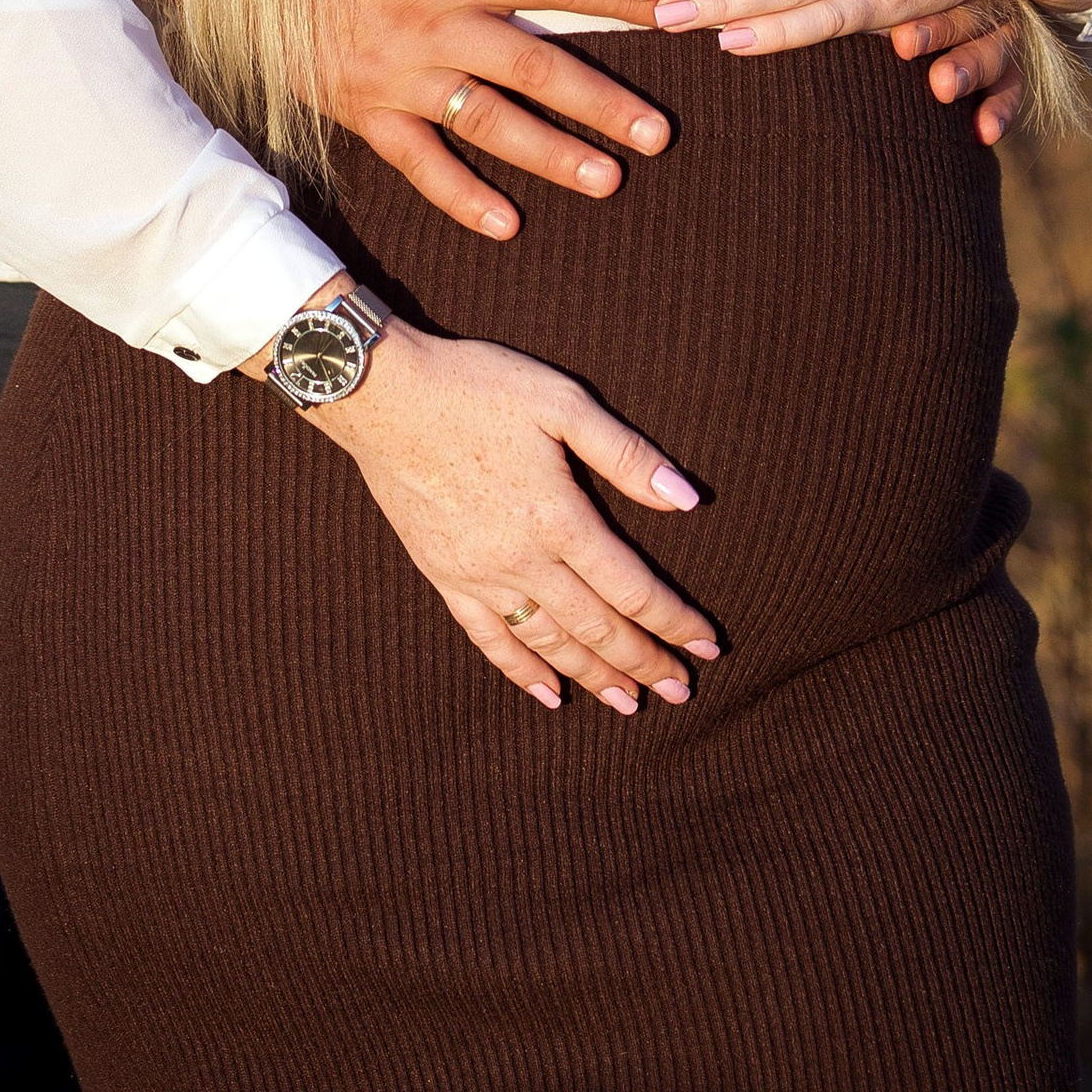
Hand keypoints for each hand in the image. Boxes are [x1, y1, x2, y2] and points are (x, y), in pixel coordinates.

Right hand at [113, 0, 674, 240]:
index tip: (669, 11)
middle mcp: (433, 26)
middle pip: (534, 69)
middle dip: (601, 103)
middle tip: (659, 134)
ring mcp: (398, 76)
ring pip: (488, 124)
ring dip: (551, 156)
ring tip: (608, 180)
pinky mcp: (365, 109)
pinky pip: (418, 162)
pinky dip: (460, 197)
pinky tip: (507, 223)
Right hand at [306, 318, 716, 713]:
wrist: (382, 395)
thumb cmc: (477, 387)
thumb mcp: (561, 402)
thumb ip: (625, 454)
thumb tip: (687, 499)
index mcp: (559, 517)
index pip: (631, 587)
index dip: (674, 621)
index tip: (708, 646)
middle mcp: (522, 560)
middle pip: (596, 627)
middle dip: (645, 662)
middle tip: (681, 691)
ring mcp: (479, 576)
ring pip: (549, 642)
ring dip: (594, 676)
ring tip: (630, 704)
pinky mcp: (445, 577)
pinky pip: (490, 640)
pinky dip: (522, 672)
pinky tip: (549, 694)